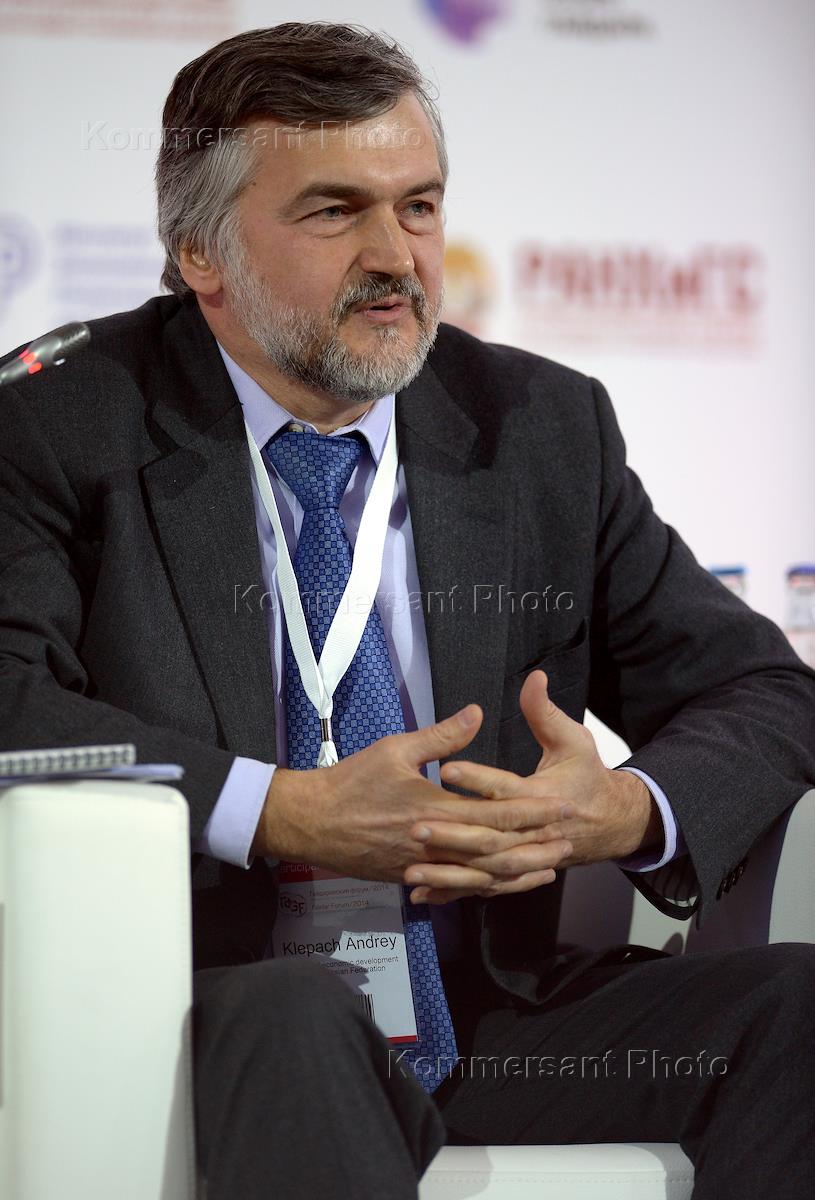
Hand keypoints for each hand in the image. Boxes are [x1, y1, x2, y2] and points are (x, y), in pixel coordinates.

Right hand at [252, 703, 572, 887]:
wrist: (313, 822)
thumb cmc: (351, 782)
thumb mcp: (395, 749)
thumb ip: (441, 736)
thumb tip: (475, 714)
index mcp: (435, 809)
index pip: (496, 813)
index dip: (532, 811)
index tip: (560, 806)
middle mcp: (435, 844)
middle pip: (497, 851)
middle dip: (535, 846)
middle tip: (567, 842)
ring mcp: (424, 865)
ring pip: (481, 876)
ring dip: (517, 873)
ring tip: (547, 869)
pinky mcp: (411, 876)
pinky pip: (456, 887)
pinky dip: (483, 887)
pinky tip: (501, 885)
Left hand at [406, 670, 661, 903]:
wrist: (610, 822)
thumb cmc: (586, 776)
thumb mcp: (572, 739)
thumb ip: (545, 712)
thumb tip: (533, 678)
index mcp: (541, 797)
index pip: (505, 789)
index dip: (477, 780)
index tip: (446, 769)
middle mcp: (531, 833)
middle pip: (488, 836)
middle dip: (451, 834)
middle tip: (415, 825)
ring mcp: (522, 856)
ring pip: (481, 869)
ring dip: (447, 871)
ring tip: (410, 867)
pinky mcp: (513, 870)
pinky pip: (480, 885)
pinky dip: (452, 890)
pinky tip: (421, 893)